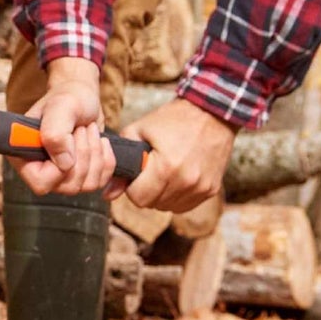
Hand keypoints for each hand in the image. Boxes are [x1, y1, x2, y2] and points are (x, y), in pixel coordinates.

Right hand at [18, 57, 117, 195]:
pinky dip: (106, 160)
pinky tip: (100, 141)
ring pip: (86, 186)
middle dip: (83, 155)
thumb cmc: (67, 97)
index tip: (68, 140)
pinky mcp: (81, 176)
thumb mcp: (61, 106)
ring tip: (89, 131)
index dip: (59, 169)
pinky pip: (100, 182)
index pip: (41, 183)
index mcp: (25, 156)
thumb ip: (56, 133)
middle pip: (68, 187)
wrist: (81, 97)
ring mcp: (61, 176)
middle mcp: (41, 170)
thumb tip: (65, 164)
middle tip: (81, 129)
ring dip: (95, 155)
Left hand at [109, 98, 235, 211]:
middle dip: (146, 190)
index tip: (137, 173)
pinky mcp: (211, 190)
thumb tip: (108, 194)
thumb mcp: (140, 130)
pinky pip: (185, 205)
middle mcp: (186, 182)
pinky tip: (178, 177)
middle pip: (152, 204)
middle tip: (150, 171)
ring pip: (168, 207)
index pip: (138, 198)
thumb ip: (121, 161)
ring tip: (165, 172)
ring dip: (161, 195)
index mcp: (166, 168)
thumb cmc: (173, 119)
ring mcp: (201, 188)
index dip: (132, 187)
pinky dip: (177, 196)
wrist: (212, 112)